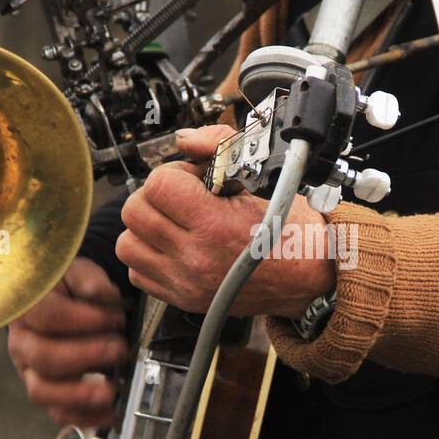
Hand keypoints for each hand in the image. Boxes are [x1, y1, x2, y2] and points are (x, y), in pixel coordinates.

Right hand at [7, 258, 127, 428]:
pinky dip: (83, 417)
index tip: (115, 319)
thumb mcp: (78, 272)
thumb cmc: (70, 288)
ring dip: (80, 394)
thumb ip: (89, 281)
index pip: (47, 316)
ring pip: (42, 391)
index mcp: (27, 308)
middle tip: (118, 350)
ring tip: (111, 390)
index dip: (84, 320)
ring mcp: (30, 372)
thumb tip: (100, 296)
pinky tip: (109, 412)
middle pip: (43, 357)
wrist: (62, 302)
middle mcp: (22, 343)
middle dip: (86, 357)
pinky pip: (57, 413)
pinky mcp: (46, 393)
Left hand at [116, 126, 336, 318]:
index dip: (174, 174)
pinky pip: (138, 273)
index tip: (194, 179)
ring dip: (146, 228)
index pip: (158, 185)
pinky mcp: (182, 299)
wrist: (311, 276)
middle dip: (156, 197)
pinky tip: (176, 247)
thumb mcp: (264, 178)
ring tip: (176, 223)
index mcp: (215, 226)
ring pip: (128, 245)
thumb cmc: (293, 229)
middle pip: (135, 213)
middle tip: (183, 198)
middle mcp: (195, 259)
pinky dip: (150, 257)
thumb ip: (219, 148)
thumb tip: (186, 139)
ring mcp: (186, 283)